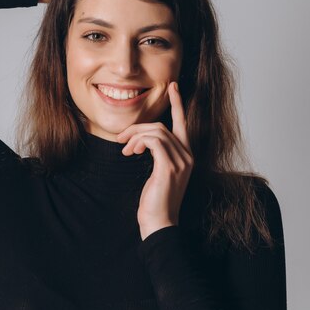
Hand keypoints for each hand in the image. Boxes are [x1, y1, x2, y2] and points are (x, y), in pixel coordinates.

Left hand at [116, 81, 193, 240]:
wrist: (159, 223)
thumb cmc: (155, 200)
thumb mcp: (157, 172)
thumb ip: (156, 154)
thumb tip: (140, 141)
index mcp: (186, 155)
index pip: (183, 123)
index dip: (178, 103)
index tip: (172, 86)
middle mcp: (187, 156)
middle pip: (162, 126)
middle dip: (138, 128)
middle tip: (121, 139)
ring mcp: (181, 161)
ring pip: (156, 131)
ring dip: (135, 136)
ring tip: (125, 149)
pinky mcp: (169, 167)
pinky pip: (153, 141)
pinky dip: (139, 142)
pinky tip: (131, 152)